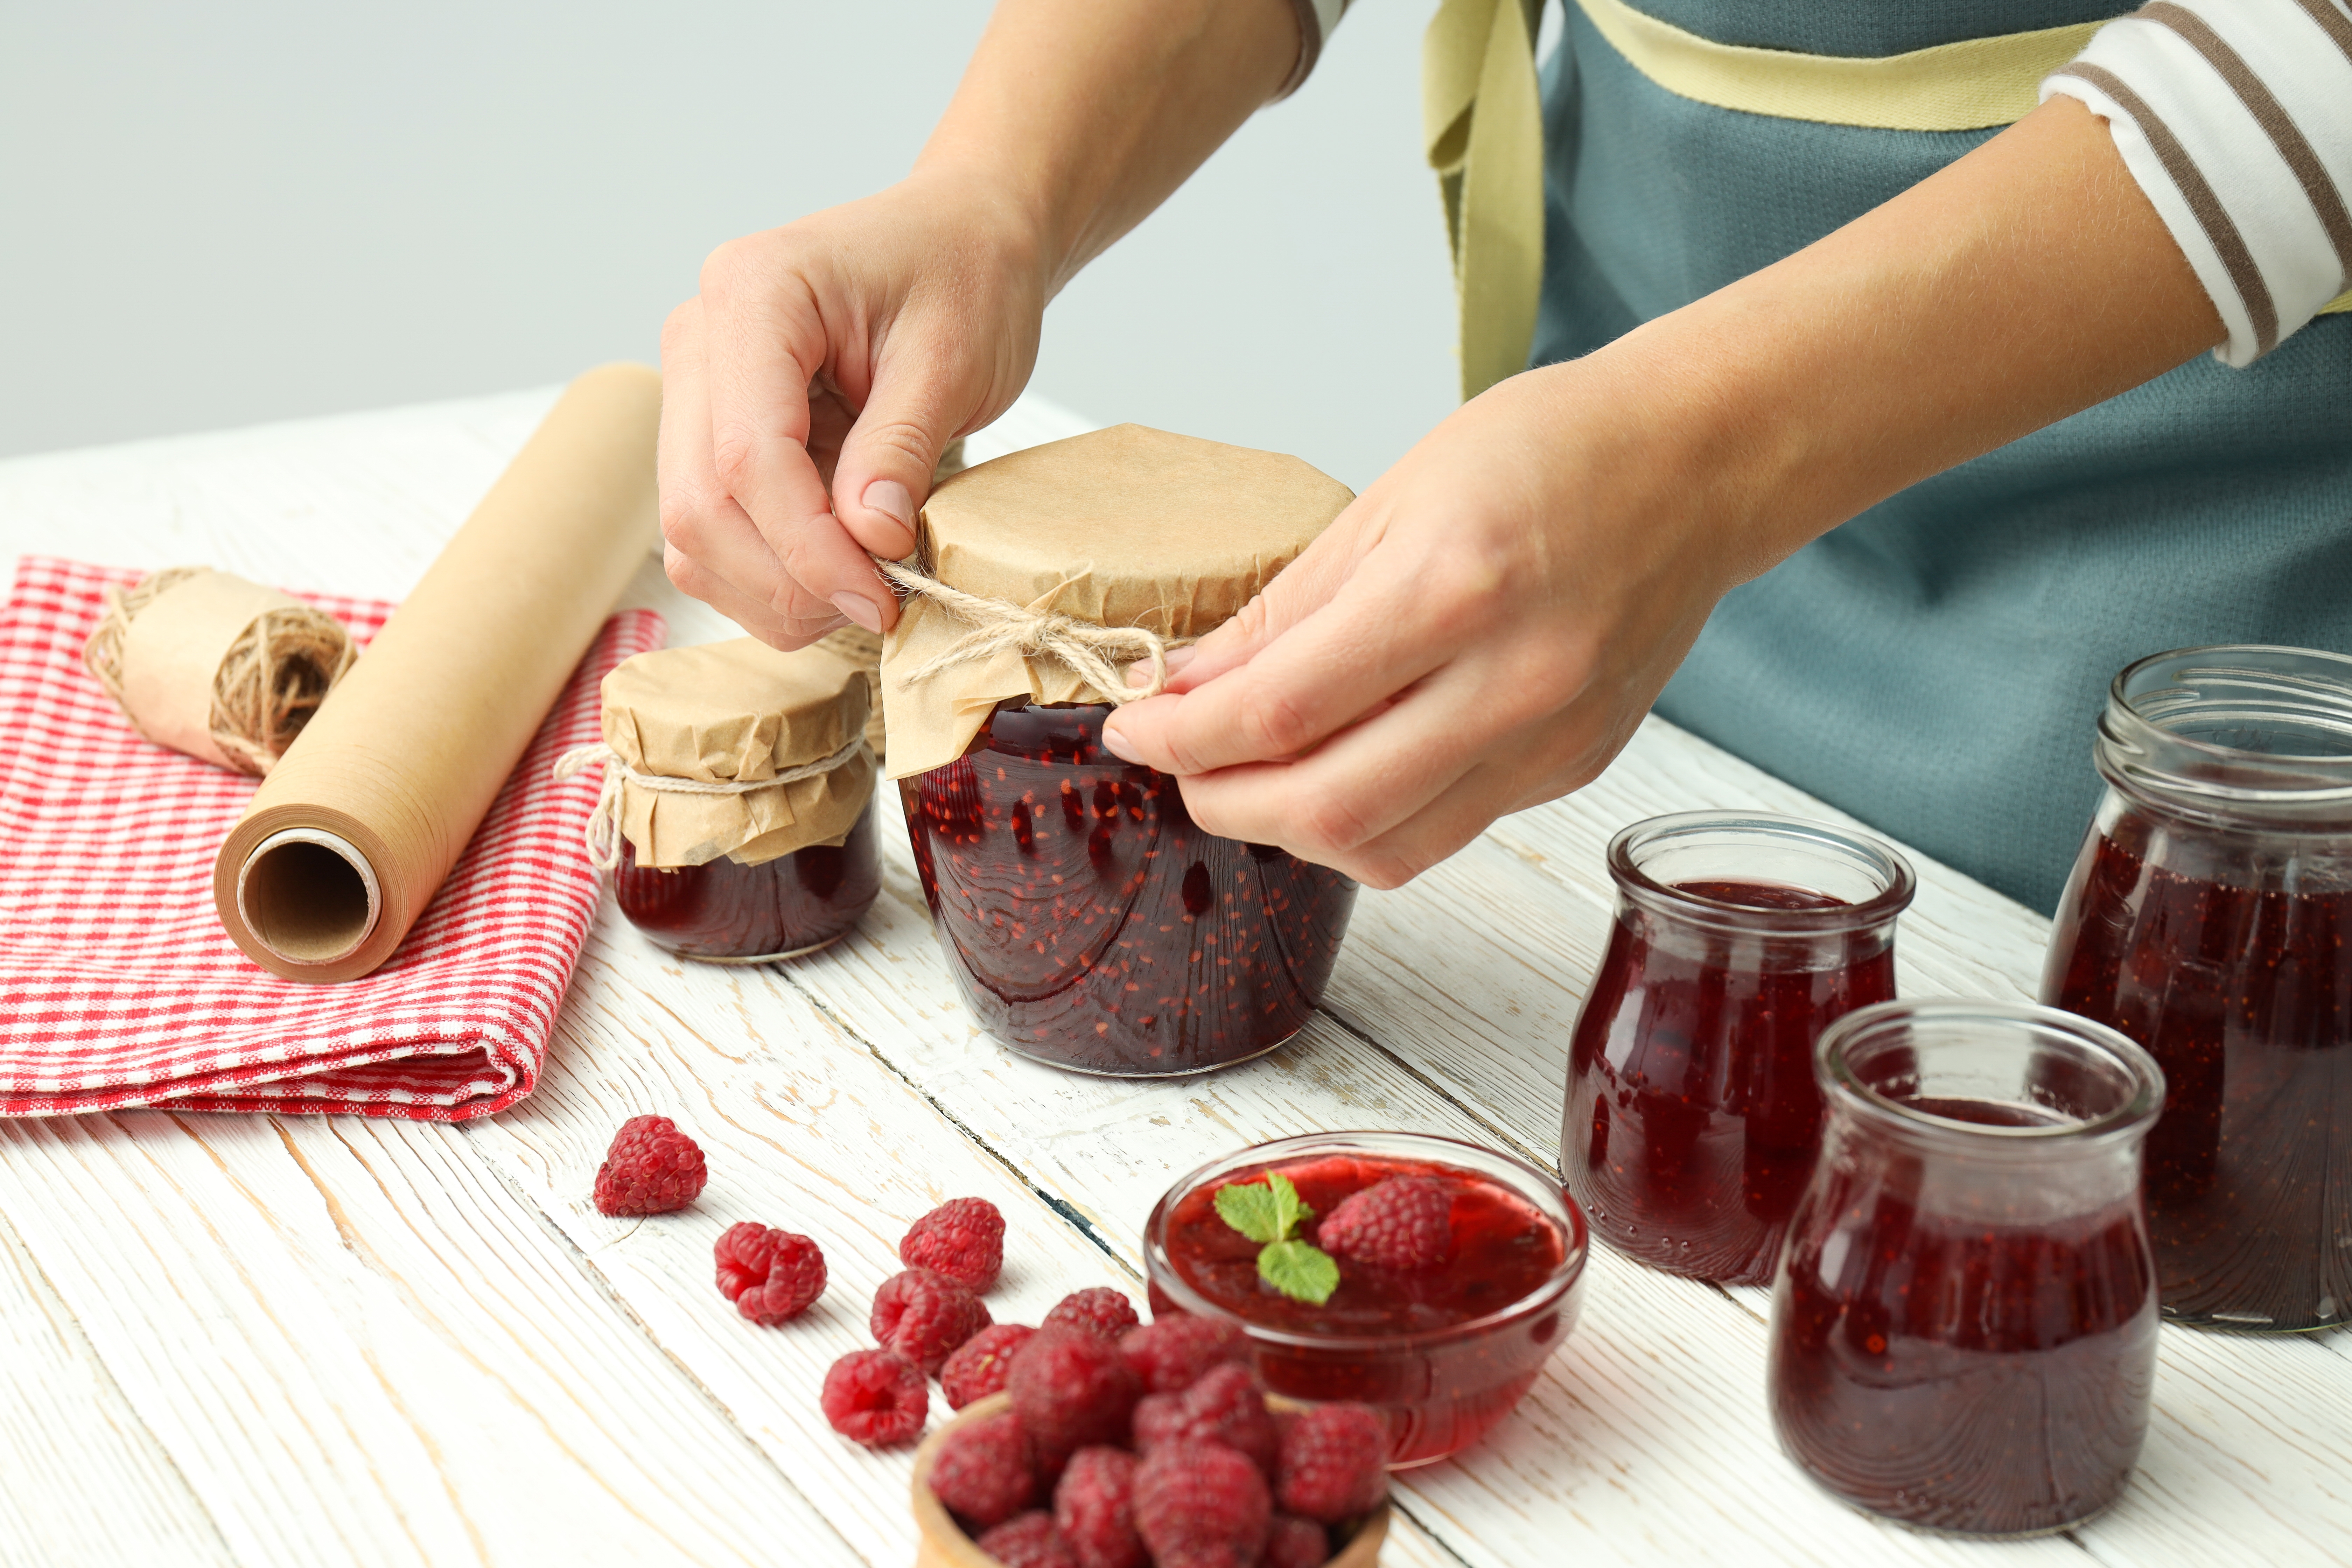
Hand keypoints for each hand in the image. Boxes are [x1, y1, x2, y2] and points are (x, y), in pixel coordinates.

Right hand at [659, 171, 1047, 645]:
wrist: (961, 240)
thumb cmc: (964, 277)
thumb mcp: (955, 359)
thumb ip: (901, 450)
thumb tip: (868, 544)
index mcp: (753, 293)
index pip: (749, 456)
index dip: (810, 547)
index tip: (881, 595)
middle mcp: (700, 339)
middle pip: (702, 504)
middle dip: (789, 580)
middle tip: (880, 604)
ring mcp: (695, 391)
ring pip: (693, 535)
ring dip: (775, 590)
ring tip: (866, 589)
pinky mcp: (712, 435)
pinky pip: (712, 537)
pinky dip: (770, 578)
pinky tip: (840, 572)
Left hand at [1099, 94, 2220, 890]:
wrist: (1696, 463)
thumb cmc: (1550, 452)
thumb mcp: (1389, 499)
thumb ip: (1283, 611)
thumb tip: (1184, 684)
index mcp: (1454, 591)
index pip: (1277, 712)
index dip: (1179, 734)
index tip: (1130, 723)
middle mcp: (1509, 682)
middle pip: (1323, 809)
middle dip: (1221, 798)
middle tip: (1177, 762)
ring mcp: (1548, 740)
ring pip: (1382, 850)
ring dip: (1289, 831)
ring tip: (1248, 777)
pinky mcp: (1570, 768)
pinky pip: (1441, 834)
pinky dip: (1367, 824)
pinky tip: (1339, 772)